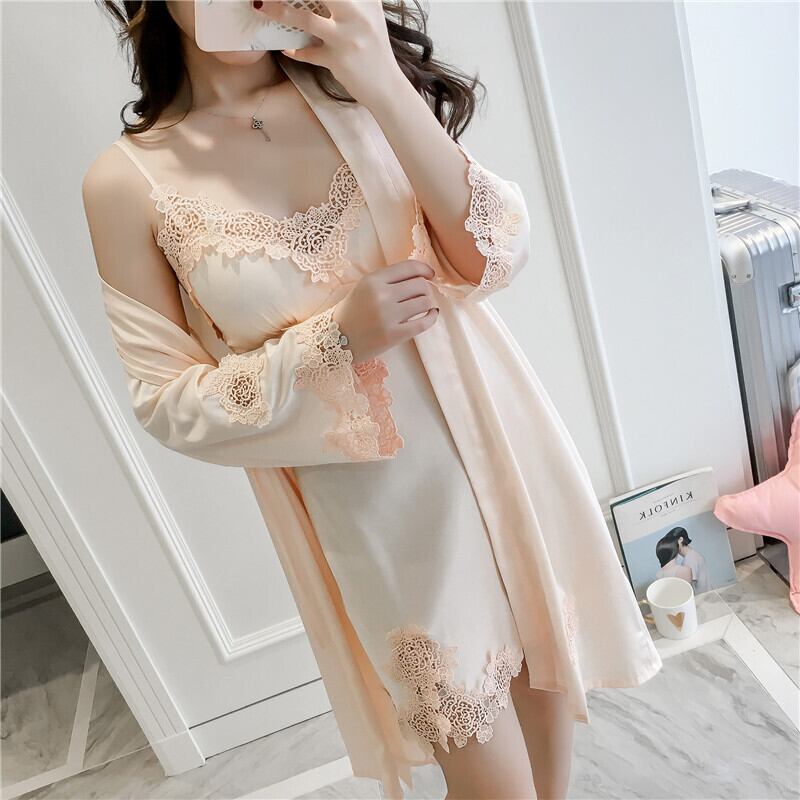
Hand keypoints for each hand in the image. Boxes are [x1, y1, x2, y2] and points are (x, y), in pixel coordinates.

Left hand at [255, 0, 402, 104]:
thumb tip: (329, 0)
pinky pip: (308, 53)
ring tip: (261, 5)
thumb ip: (356, 1)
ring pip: (306, 19)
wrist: (386, 87)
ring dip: (279, 11)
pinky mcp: (337, 60)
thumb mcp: (371, 17)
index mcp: (366, 1)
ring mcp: (346, 38)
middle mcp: (358, 15)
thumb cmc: (375, 50)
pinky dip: (295, 50)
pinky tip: (287, 48)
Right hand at [331, 259, 439, 362]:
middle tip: (422, 295)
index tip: (430, 275)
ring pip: (425, 302)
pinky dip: (432, 317)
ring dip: (428, 303)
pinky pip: (423, 323)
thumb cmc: (351, 313)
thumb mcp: (363, 287)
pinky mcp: (394, 335)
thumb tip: (420, 276)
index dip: (425, 270)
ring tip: (424, 306)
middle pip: (420, 285)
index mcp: (373, 280)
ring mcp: (388, 316)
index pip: (409, 268)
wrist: (334, 341)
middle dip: (426, 288)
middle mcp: (381, 296)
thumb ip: (387, 280)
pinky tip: (431, 315)